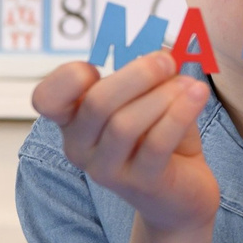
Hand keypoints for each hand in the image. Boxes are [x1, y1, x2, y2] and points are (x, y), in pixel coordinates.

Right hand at [32, 58, 216, 236]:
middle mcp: (82, 148)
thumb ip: (147, 73)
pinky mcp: (140, 184)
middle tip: (168, 61)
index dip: (67, 76)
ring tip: (190, 85)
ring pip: (126, 124)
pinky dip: (180, 112)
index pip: (46, 98)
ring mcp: (107, 170)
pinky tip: (197, 95)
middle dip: (138, 74)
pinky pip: (156, 142)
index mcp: (74, 121)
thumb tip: (160, 48)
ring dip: (164, 95)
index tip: (99, 66)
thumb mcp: (149, 99)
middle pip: (97, 103)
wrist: (183, 195)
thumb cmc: (161, 137)